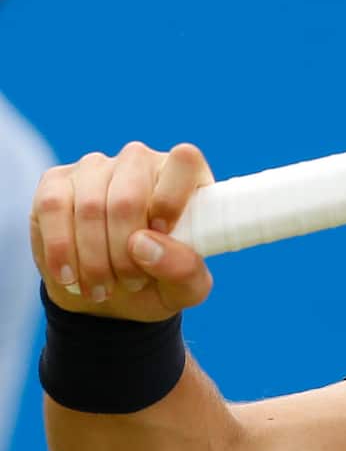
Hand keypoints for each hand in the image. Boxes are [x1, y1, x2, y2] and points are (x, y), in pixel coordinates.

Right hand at [30, 142, 214, 321]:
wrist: (111, 291)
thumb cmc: (159, 278)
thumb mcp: (186, 287)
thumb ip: (183, 268)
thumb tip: (142, 245)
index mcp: (186, 176)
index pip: (185, 159)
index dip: (172, 200)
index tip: (163, 235)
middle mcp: (141, 162)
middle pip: (129, 196)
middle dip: (125, 251)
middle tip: (131, 282)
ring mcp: (96, 167)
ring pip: (91, 206)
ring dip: (94, 259)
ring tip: (102, 288)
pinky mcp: (56, 181)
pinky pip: (54, 207)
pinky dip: (61, 249)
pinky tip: (69, 275)